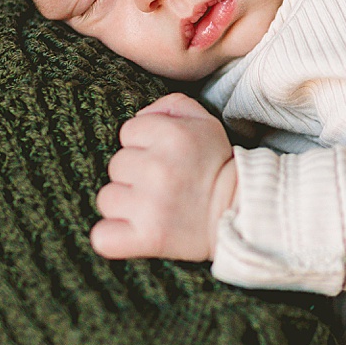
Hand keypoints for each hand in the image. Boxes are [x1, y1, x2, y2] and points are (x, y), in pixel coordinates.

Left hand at [90, 93, 237, 262]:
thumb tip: (140, 115)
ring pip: (107, 198)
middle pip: (116, 165)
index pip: (128, 132)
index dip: (144, 145)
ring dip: (124, 205)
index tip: (165, 158)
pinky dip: (112, 236)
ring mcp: (150, 206)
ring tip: (152, 207)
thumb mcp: (205, 123)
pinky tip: (131, 231)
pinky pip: (103, 237)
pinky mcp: (148, 238)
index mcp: (172, 135)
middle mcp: (158, 168)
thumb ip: (171, 106)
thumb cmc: (217, 166)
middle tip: (162, 184)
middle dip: (134, 174)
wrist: (241, 212)